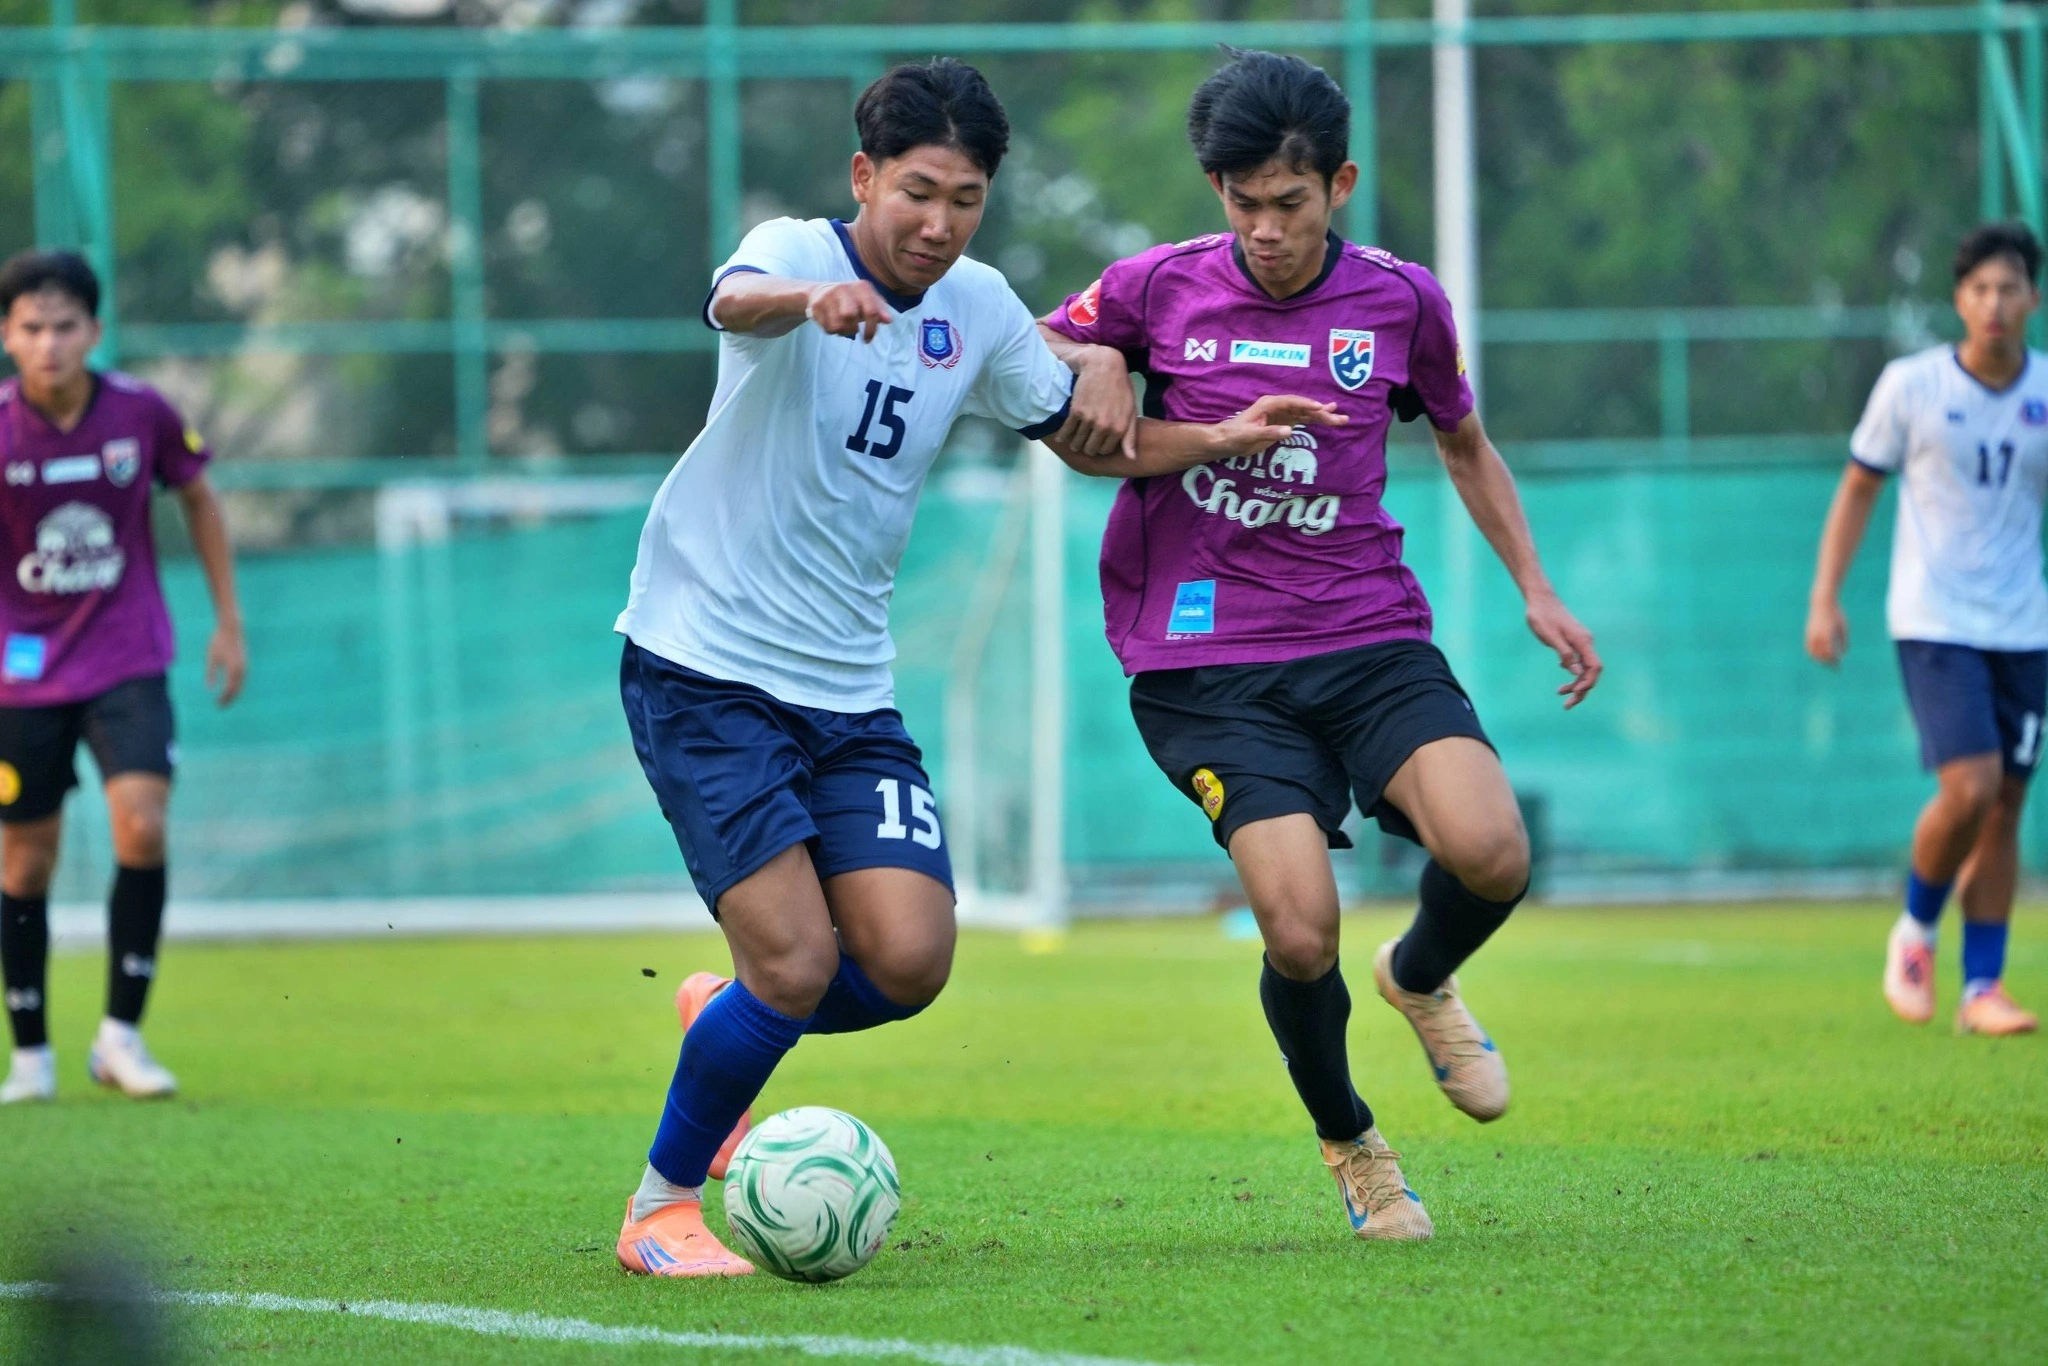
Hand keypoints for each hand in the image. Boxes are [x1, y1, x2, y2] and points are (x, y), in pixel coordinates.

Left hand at [206, 621, 245, 707]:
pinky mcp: (245, 662)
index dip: (224, 698)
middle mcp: (242, 670)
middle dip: (230, 699)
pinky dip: (237, 685)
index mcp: (234, 669)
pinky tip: (231, 687)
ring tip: (227, 699)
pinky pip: (242, 678)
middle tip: (222, 707)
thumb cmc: (218, 641)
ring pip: (241, 684)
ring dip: (234, 693)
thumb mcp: (211, 657)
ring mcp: (245, 666)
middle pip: (237, 689)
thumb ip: (211, 673)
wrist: (231, 628)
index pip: (230, 689)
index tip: (217, 705)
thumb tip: (209, 688)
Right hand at [804, 281, 893, 341]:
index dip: (871, 328)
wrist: (822, 291)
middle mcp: (844, 288)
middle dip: (853, 329)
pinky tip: (832, 323)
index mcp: (861, 287)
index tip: (868, 338)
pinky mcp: (816, 305)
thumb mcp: (868, 301)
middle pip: (850, 316)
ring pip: (838, 325)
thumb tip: (888, 320)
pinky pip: (827, 328)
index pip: (871, 311)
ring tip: (843, 327)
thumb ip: (880, 310)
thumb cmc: (852, 300)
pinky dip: (832, 331)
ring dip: (843, 332)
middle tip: (854, 331)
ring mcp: (828, 296)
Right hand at [1060, 346, 1136, 458]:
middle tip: (1084, 443)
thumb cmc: (1120, 388)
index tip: (1097, 443)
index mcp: (1119, 429)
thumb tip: (1131, 459)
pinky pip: (1066, 431)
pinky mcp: (1076, 411)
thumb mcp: (1130, 411)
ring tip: (1073, 441)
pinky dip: (1062, 436)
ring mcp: (1089, 420)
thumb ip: (1129, 437)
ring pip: (1077, 442)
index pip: (1105, 451)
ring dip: (1074, 444)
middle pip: (1090, 449)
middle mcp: (1104, 427)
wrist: (1103, 366)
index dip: (1100, 448)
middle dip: (1087, 448)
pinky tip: (1061, 437)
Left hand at [1209, 395, 1348, 457]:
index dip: (1307, 405)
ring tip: (1341, 418)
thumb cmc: (1234, 436)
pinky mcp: (1283, 423)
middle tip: (1340, 417)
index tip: (1321, 408)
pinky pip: (1302, 420)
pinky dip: (1314, 420)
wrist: (1225, 441)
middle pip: (1303, 407)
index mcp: (1269, 404)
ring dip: (1322, 416)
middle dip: (1322, 412)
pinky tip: (1326, 418)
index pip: (1292, 402)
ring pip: (1306, 413)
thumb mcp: (1249, 436)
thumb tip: (1289, 431)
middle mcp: (1277, 406)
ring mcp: (1281, 414)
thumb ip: (1269, 433)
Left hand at [1525, 591, 1600, 708]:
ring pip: (1584, 668)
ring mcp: (1580, 642)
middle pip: (1591, 671)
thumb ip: (1564, 653)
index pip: (1594, 667)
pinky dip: (1573, 673)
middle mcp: (1585, 642)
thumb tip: (1576, 672)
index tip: (1574, 693)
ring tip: (1561, 693)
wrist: (1540, 599)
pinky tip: (1563, 679)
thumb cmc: (1542, 615)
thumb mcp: (1550, 636)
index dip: (1587, 683)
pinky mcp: (1574, 642)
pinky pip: (1579, 662)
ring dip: (1576, 683)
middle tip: (1567, 705)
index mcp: (1582, 641)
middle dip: (1582, 690)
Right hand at [1805, 597, 1846, 666]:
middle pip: (1821, 654)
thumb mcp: (1844, 626)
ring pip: (1813, 652)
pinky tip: (1818, 656)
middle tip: (1834, 666)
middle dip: (1827, 662)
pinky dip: (1812, 653)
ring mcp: (1811, 635)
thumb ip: (1844, 640)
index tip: (1839, 664)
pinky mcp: (1808, 633)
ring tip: (1826, 663)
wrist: (1821, 603)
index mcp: (1827, 635)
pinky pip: (1808, 647)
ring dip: (1819, 659)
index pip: (1830, 653)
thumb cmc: (1836, 614)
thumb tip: (1843, 653)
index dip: (1834, 660)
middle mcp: (1817, 636)